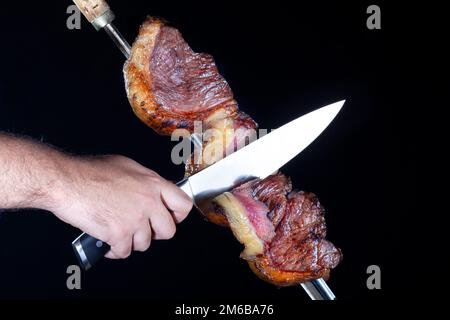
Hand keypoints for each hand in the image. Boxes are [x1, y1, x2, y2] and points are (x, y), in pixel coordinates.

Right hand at [49, 155, 192, 258]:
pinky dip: (115, 250)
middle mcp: (149, 202)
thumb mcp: (127, 166)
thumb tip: (152, 191)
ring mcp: (135, 219)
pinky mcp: (119, 234)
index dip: (178, 215)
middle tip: (143, 228)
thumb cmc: (90, 171)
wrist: (67, 181)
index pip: (183, 204)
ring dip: (131, 241)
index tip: (170, 218)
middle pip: (169, 231)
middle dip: (155, 233)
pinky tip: (107, 240)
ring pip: (145, 244)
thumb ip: (145, 181)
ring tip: (119, 230)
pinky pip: (124, 252)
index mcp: (153, 183)